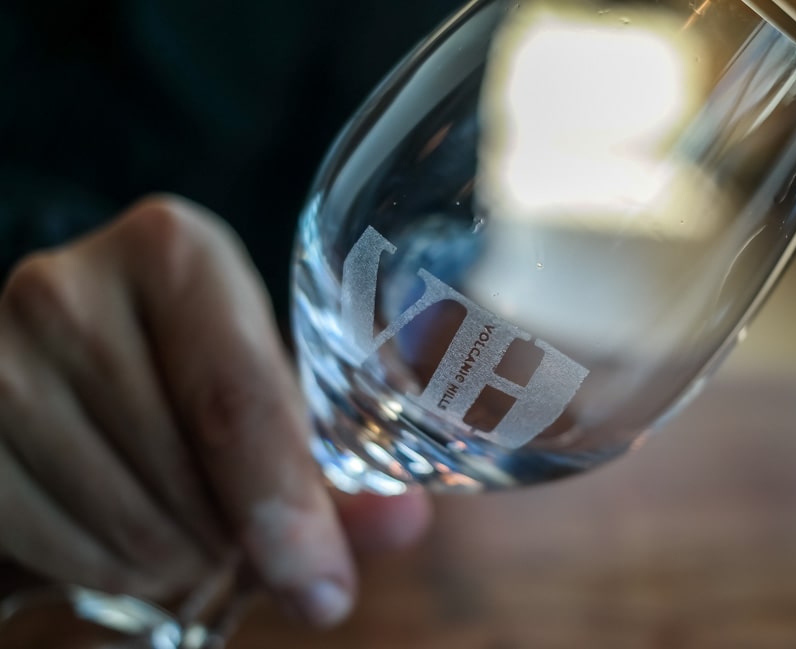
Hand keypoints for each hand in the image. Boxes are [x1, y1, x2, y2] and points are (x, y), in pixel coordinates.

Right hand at [0, 195, 431, 625]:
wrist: (59, 379)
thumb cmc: (179, 384)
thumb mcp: (258, 405)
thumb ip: (329, 468)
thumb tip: (405, 523)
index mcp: (175, 252)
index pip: (239, 401)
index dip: (286, 510)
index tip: (322, 592)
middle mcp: (72, 285)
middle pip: (185, 476)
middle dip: (233, 544)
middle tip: (241, 541)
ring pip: (124, 526)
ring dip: (176, 566)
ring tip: (183, 533)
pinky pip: (53, 549)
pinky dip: (102, 573)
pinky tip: (115, 537)